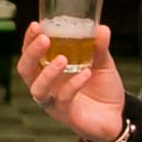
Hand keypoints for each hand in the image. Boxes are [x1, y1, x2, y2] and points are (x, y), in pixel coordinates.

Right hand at [17, 21, 126, 141]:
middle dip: (31, 53)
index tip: (36, 25)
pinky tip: (86, 73)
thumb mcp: (103, 63)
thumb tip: (101, 28)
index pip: (30, 54)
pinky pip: (63, 100)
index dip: (29, 41)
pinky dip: (73, 85)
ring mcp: (54, 102)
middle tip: (44, 39)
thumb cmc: (102, 89)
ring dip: (48, 73)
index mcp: (49, 70)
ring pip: (38, 88)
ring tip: (62, 59)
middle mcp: (47, 86)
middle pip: (25, 70)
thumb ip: (99, 47)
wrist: (116, 116)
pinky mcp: (66, 115)